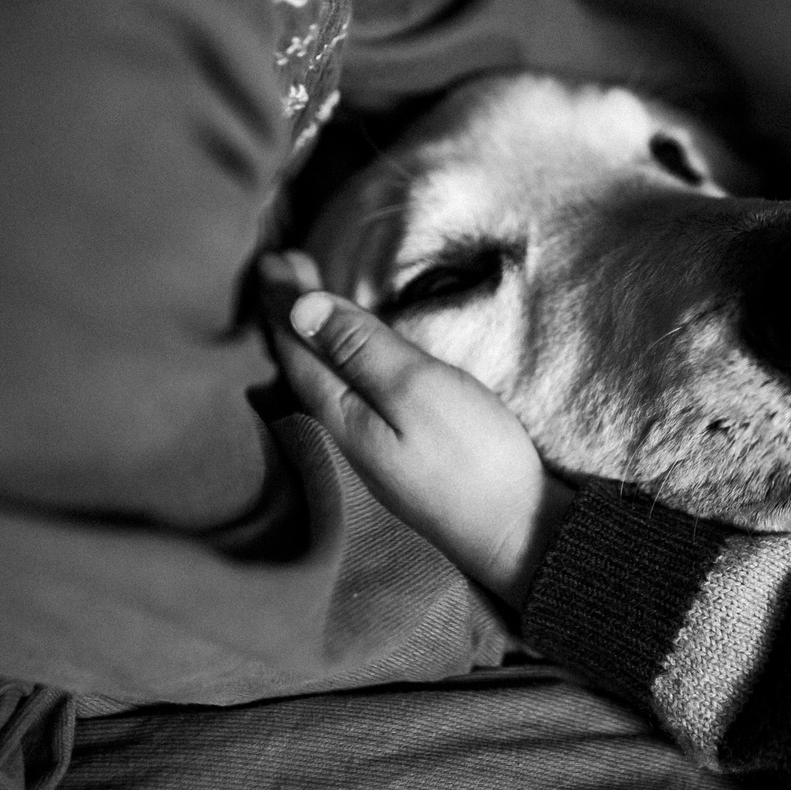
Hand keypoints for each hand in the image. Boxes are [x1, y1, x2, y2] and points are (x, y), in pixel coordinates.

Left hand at [259, 253, 572, 605]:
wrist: (516, 534)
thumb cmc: (470, 456)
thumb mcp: (416, 388)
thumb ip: (360, 348)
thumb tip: (300, 308)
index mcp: (340, 411)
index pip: (296, 346)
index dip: (283, 299)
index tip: (274, 256)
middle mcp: (343, 431)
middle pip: (301, 363)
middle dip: (289, 313)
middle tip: (282, 265)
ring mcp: (369, 447)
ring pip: (320, 380)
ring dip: (308, 336)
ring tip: (300, 303)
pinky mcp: (395, 455)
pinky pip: (343, 393)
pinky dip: (333, 361)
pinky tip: (344, 360)